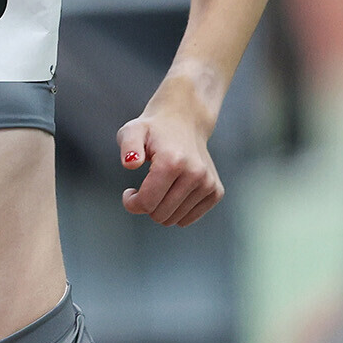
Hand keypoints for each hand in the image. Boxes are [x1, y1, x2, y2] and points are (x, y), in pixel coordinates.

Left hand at [116, 111, 222, 226]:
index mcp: (172, 161)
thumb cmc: (153, 130)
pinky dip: (177, 211)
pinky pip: (188, 219)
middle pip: (160, 215)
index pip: (146, 203)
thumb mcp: (132, 131)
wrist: (184, 122)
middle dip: (147, 206)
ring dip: (162, 208)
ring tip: (160, 187)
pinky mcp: (216, 191)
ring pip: (174, 220)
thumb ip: (127, 146)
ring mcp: (208, 183)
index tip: (129, 192)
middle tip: (145, 187)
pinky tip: (174, 191)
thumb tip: (130, 163)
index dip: (131, 203)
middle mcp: (195, 173)